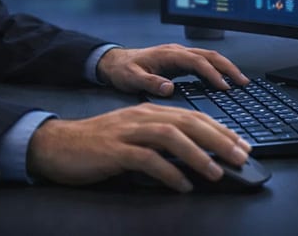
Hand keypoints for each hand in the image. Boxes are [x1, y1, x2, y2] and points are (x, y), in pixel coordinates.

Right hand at [26, 102, 251, 191]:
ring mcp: (127, 132)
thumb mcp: (133, 137)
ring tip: (216, 172)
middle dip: (218, 139)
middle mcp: (141, 117)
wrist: (56, 145)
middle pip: (187, 122)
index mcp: (149, 112)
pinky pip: (146, 159)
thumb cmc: (97, 145)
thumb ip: (161, 142)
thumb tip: (194, 156)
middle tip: (240, 157)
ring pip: (170, 136)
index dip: (220, 129)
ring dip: (197, 154)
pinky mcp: (114, 150)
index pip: (193, 116)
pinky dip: (168, 172)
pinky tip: (182, 185)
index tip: (241, 144)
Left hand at [96, 44, 248, 96]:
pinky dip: (217, 71)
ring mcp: (179, 56)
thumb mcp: (131, 78)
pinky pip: (203, 63)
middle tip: (243, 82)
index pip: (197, 61)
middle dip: (228, 68)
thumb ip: (149, 83)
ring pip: (209, 57)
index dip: (212, 74)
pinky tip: (223, 82)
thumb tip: (169, 88)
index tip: (224, 87)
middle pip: (209, 56)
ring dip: (226, 68)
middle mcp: (177, 52)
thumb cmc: (122, 70)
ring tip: (240, 81)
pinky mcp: (179, 62)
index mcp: (168, 54)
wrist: (113, 62)